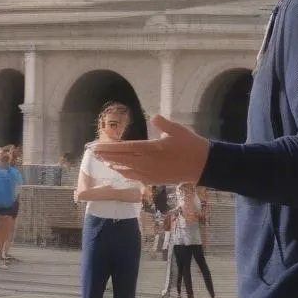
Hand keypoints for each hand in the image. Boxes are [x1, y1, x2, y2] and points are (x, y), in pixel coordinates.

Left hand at [93, 115, 209, 186]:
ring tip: (103, 161)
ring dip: (114, 165)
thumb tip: (154, 117)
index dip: (109, 148)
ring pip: (127, 170)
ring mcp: (150, 173)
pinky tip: (121, 170)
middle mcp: (147, 163)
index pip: (124, 148)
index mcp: (150, 149)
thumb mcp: (178, 130)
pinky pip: (136, 177)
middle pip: (122, 159)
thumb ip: (163, 123)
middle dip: (107, 156)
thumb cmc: (191, 145)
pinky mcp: (155, 180)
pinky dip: (126, 173)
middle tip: (94, 153)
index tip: (96, 147)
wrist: (204, 166)